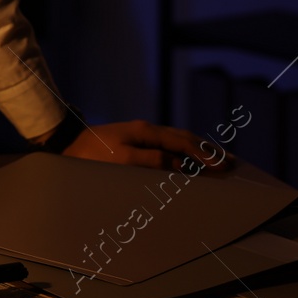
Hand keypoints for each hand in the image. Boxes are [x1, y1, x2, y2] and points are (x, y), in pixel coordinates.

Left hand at [59, 119, 235, 172]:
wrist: (66, 145)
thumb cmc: (90, 154)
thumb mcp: (120, 158)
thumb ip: (150, 161)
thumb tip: (178, 163)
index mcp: (145, 131)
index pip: (183, 142)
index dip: (204, 155)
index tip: (223, 167)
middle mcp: (146, 130)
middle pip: (185, 138)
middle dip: (208, 150)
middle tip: (231, 162)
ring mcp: (142, 135)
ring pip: (178, 140)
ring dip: (199, 150)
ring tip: (217, 160)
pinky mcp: (136, 142)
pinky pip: (168, 145)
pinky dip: (184, 152)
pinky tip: (190, 161)